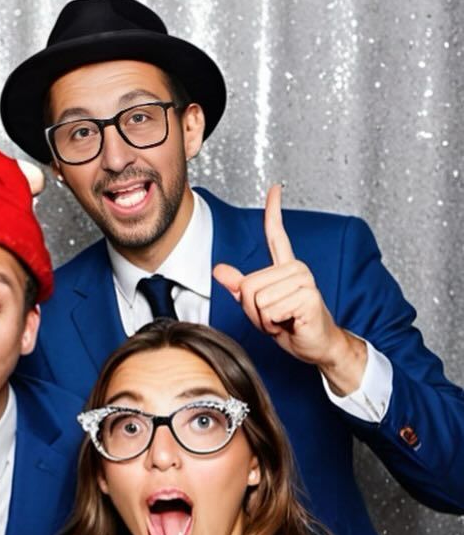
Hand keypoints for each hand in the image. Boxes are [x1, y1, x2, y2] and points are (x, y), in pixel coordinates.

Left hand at [212, 184, 365, 393]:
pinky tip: (291, 323)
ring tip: (283, 320)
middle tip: (274, 317)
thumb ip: (239, 287)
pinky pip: (270, 309)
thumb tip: (218, 269)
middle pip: (248, 285)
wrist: (316, 346)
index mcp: (285, 268)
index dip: (274, 210)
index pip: (276, 234)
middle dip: (254, 310)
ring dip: (264, 318)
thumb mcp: (258, 307)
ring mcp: (304, 280)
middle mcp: (296, 268)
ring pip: (257, 299)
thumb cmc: (290, 326)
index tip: (275, 187)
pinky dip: (274, 324)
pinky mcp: (308, 295)